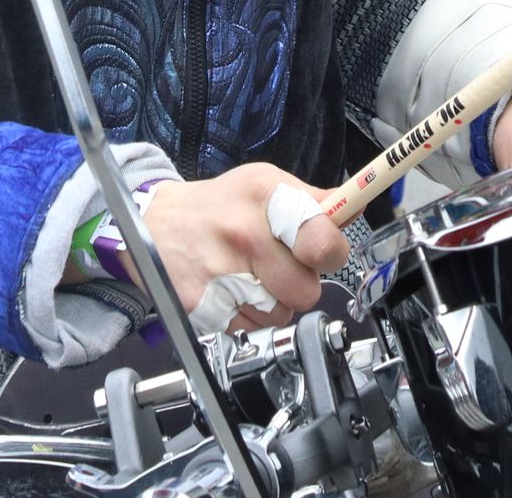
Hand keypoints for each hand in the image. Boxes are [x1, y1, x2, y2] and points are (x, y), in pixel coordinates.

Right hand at [140, 164, 348, 330]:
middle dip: (300, 282)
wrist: (156, 224)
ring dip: (275, 302)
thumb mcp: (264, 183)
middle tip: (280, 265)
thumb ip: (311, 200)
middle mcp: (244, 236)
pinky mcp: (205, 307)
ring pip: (282, 315)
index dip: (333, 251)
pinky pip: (253, 328)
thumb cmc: (219, 205)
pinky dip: (249, 315)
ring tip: (254, 276)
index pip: (321, 241)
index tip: (327, 251)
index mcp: (265, 199)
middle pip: (307, 290)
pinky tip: (234, 290)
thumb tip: (354, 204)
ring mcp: (222, 275)